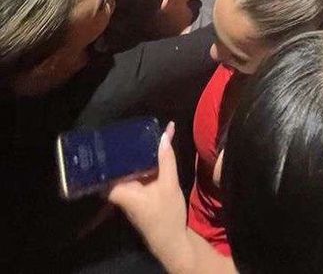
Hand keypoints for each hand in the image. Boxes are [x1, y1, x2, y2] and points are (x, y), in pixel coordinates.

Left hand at [107, 124, 191, 270]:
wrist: (172, 241)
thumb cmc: (166, 214)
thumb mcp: (170, 183)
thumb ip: (166, 158)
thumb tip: (165, 132)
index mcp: (122, 191)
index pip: (104, 171)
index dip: (104, 154)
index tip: (108, 137)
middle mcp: (121, 192)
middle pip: (116, 168)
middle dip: (122, 150)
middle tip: (128, 129)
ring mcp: (129, 194)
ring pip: (127, 170)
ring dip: (134, 156)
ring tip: (139, 133)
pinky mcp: (137, 195)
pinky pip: (135, 174)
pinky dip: (142, 163)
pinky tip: (149, 151)